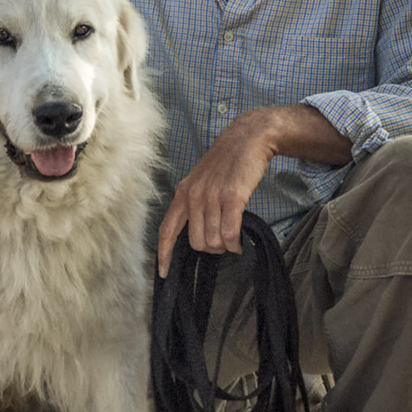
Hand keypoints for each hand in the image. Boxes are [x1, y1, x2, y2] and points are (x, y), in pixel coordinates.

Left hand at [156, 104, 351, 278]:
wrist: (248, 138)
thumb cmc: (227, 161)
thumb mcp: (202, 180)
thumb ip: (195, 203)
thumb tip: (197, 232)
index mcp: (183, 193)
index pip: (167, 229)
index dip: (164, 253)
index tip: (163, 272)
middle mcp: (194, 196)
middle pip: (196, 242)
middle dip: (212, 249)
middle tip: (223, 242)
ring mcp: (212, 197)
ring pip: (214, 241)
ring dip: (226, 246)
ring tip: (233, 239)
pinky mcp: (232, 198)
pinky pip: (229, 233)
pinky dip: (235, 243)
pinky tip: (239, 242)